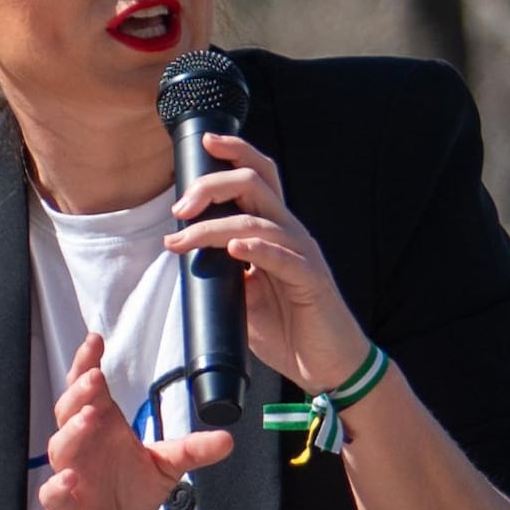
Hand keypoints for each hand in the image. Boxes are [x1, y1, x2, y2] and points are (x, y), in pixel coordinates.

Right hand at [31, 333, 229, 509]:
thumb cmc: (123, 493)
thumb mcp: (165, 467)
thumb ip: (191, 450)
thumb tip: (227, 438)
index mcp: (103, 428)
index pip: (90, 389)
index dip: (88, 364)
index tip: (95, 341)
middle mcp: (82, 446)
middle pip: (71, 409)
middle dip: (80, 391)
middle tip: (95, 377)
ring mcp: (70, 474)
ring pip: (62, 447)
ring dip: (73, 432)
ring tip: (89, 418)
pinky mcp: (65, 507)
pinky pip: (54, 494)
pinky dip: (58, 487)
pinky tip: (68, 480)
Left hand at [169, 134, 371, 393]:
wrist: (329, 366)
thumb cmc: (289, 330)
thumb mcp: (245, 296)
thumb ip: (225, 272)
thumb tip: (188, 259)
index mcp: (277, 231)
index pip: (259, 178)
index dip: (235, 153)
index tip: (205, 143)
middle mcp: (292, 233)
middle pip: (257, 183)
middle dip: (213, 185)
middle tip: (180, 209)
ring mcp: (303, 255)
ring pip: (259, 220)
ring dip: (213, 228)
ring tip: (183, 242)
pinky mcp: (312, 281)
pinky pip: (284, 258)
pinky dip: (257, 249)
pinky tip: (236, 248)